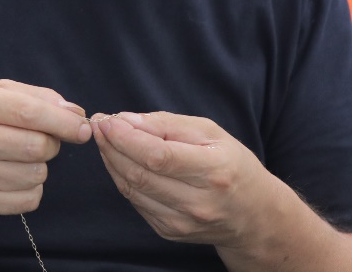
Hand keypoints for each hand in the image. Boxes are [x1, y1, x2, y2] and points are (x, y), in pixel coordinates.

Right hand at [0, 80, 92, 217]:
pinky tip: (12, 177)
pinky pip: (29, 199)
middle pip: (38, 146)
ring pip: (37, 174)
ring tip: (17, 157)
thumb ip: (35, 97)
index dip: (64, 122)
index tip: (83, 127)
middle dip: (51, 143)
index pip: (30, 113)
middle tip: (40, 139)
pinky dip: (31, 188)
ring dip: (39, 166)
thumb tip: (75, 114)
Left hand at [92, 111, 280, 248]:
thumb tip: (128, 120)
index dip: (127, 138)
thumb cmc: (232, 165)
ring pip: (132, 189)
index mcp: (213, 172)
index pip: (159, 156)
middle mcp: (198, 203)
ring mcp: (182, 222)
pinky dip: (122, 178)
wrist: (252, 215)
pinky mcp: (169, 232)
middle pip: (140, 174)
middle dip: (112, 146)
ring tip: (104, 139)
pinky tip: (119, 160)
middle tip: (99, 125)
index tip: (108, 120)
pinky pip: (136, 201)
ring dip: (111, 161)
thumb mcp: (211, 133)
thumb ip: (168, 124)